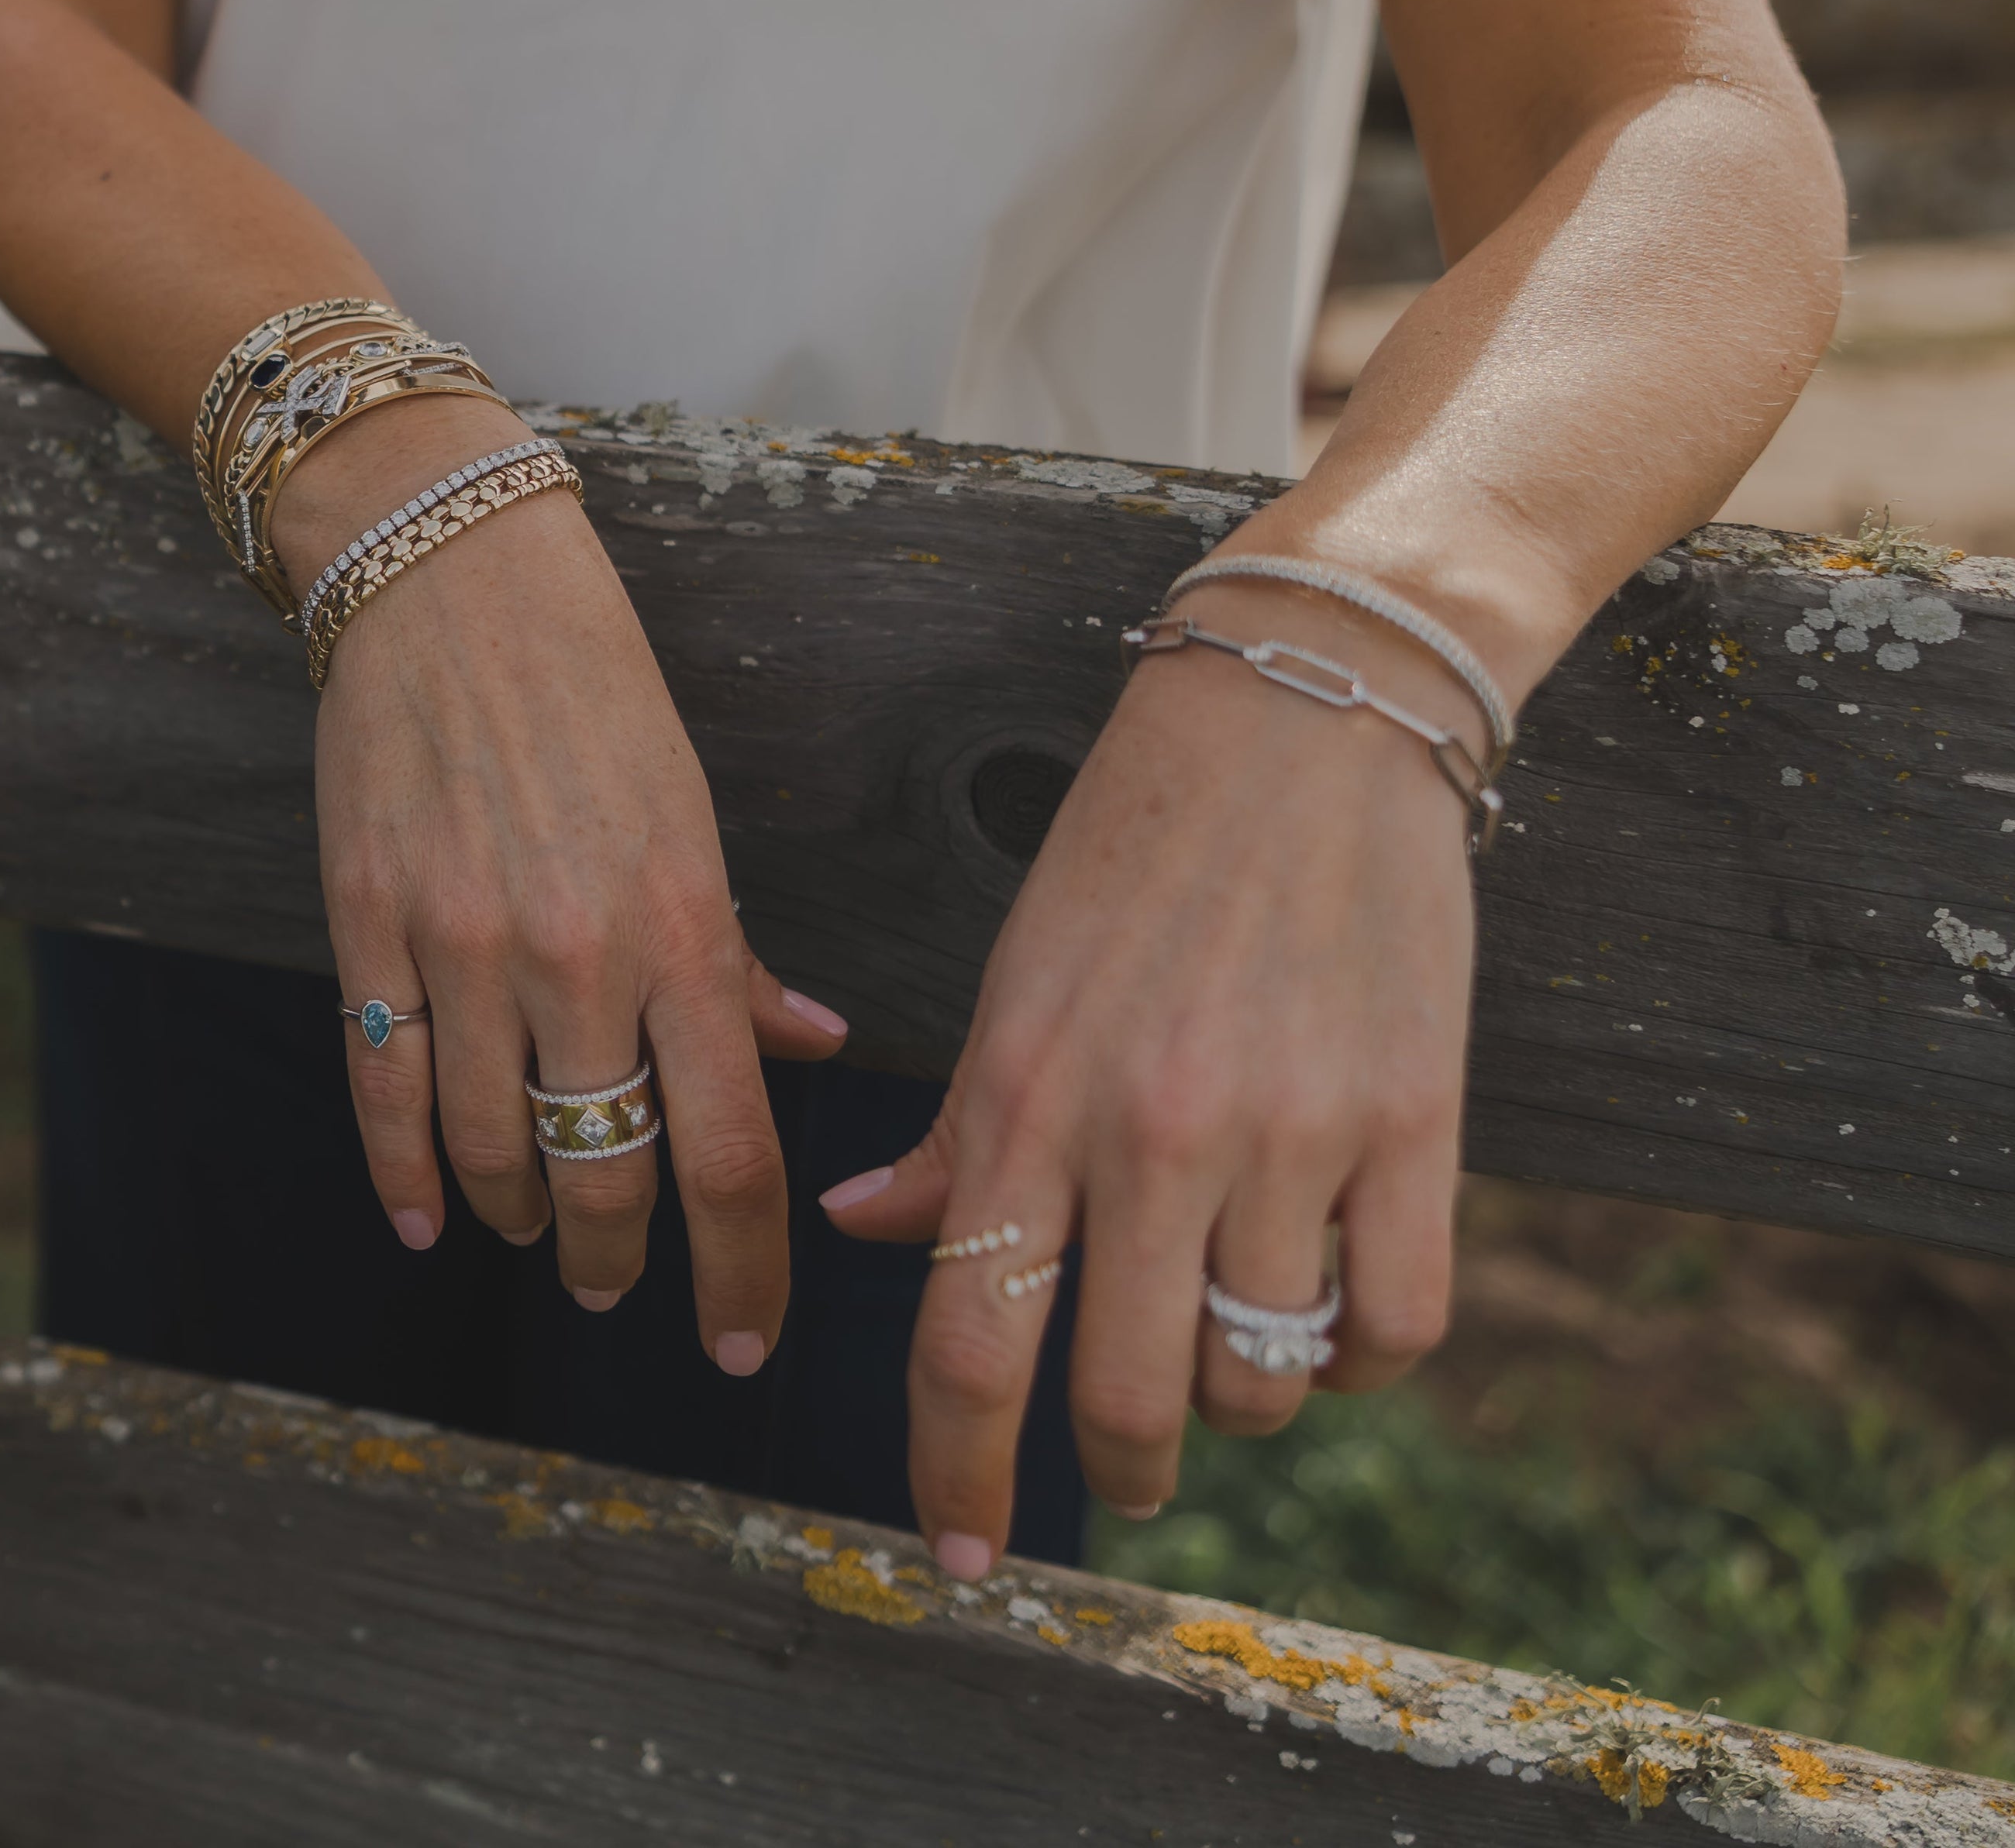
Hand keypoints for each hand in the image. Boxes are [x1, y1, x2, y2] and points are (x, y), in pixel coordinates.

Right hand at [287, 400, 850, 1357]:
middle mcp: (578, 954)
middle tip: (624, 1289)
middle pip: (610, 1175)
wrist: (447, 578)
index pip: (731, 1151)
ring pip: (495, 1149)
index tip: (749, 1339)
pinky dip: (406, 1176)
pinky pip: (385, 1088)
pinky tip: (427, 1218)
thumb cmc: (591, 690)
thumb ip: (736, 958)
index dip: (745, 1267)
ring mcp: (464, 945)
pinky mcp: (369, 925)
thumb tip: (809, 1053)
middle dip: (623, 1262)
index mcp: (683, 928)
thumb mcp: (692, 818)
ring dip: (523, 1217)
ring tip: (539, 1234)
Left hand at [821, 581, 1476, 1574]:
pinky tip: (1328, 1321)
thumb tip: (857, 1230)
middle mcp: (1147, 1136)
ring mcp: (1287, 1135)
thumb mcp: (1011, 984)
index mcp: (1023, 1101)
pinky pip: (1391, 1329)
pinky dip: (1357, 1363)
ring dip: (1237, 1406)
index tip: (958, 1554)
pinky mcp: (1415, 1123)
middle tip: (1124, 1464)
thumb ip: (951, 1133)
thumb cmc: (1133, 850)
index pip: (966, 1345)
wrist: (1304, 717)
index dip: (956, 1476)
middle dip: (1115, 1467)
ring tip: (1226, 1351)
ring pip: (1258, 1382)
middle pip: (1118, 1398)